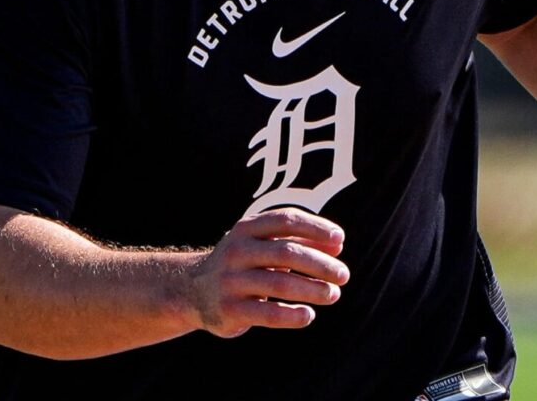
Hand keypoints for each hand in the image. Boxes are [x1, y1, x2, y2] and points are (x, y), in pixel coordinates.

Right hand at [186, 208, 348, 337]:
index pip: (285, 220)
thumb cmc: (242, 263)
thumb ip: (297, 241)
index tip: (340, 240)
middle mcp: (237, 251)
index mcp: (246, 229)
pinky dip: (292, 315)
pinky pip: (267, 314)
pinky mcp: (230, 309)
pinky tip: (308, 315)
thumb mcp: (262, 244)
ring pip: (279, 284)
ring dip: (312, 289)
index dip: (315, 228)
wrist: (192, 291)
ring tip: (333, 294)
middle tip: (343, 275)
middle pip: (286, 252)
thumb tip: (337, 245)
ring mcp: (231, 281)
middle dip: (320, 264)